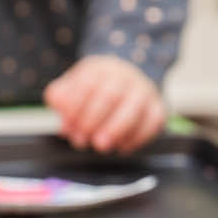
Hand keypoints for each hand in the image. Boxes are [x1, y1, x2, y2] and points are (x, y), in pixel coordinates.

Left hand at [44, 55, 164, 153]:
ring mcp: (143, 91)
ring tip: (101, 145)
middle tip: (81, 140)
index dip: (76, 107)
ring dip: (116, 128)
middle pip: (110, 95)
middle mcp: (124, 76)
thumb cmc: (94, 91)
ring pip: (134, 107)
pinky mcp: (157, 107)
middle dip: (93, 120)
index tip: (68, 127)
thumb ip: (61, 97)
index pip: (87, 84)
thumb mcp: (72, 87)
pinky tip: (122, 148)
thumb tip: (59, 109)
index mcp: (99, 69)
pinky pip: (153, 121)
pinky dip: (138, 137)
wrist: (125, 80)